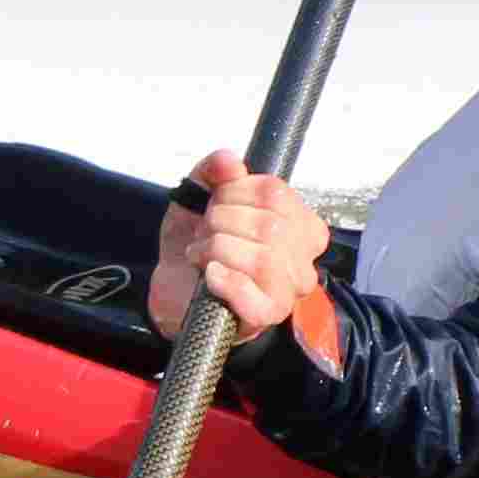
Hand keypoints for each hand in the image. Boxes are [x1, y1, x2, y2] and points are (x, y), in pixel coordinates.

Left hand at [149, 154, 334, 339]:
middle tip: (204, 231)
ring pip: (264, 259)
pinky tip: (210, 275)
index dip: (236, 191)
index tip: (216, 201)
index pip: (276, 193)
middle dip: (222, 222)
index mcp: (301, 224)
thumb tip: (230, 161)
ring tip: (202, 253)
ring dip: (219, 249)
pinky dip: (224, 280)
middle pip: (270, 226)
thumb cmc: (200, 241)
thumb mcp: (200, 195)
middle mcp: (304, 258)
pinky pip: (251, 294)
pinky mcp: (266, 316)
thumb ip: (213, 170)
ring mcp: (289, 291)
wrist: (174, 285)